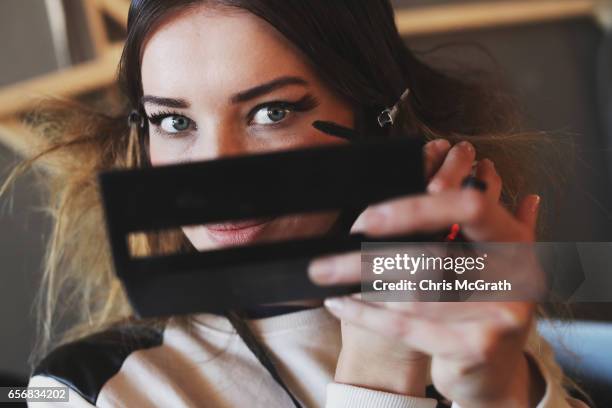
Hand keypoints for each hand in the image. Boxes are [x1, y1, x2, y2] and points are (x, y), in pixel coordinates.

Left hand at [309, 139, 543, 406]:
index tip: (368, 218)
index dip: (418, 208)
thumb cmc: (475, 302)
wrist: (494, 368)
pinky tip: (340, 303)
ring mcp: (502, 310)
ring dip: (362, 282)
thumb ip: (461, 217)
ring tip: (328, 274)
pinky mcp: (479, 345)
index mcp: (511, 237)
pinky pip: (409, 327)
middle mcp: (515, 271)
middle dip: (370, 257)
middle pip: (431, 255)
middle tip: (325, 259)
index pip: (468, 207)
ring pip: (415, 292)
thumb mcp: (478, 255)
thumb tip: (437, 172)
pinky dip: (367, 315)